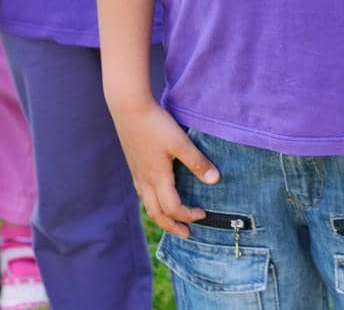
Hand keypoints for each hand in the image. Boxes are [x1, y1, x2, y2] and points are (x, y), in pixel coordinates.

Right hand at [109, 99, 218, 237]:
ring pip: (147, 204)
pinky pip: (142, 192)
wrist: (128, 109)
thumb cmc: (155, 125)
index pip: (173, 208)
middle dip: (172, 227)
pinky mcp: (134, 165)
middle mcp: (145, 181)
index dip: (188, 215)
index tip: (204, 215)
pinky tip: (157, 195)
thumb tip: (215, 180)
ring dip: (161, 216)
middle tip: (186, 234)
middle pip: (156, 214)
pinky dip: (152, 202)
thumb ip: (197, 162)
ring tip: (172, 220)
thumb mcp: (180, 143)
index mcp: (158, 178)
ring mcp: (137, 173)